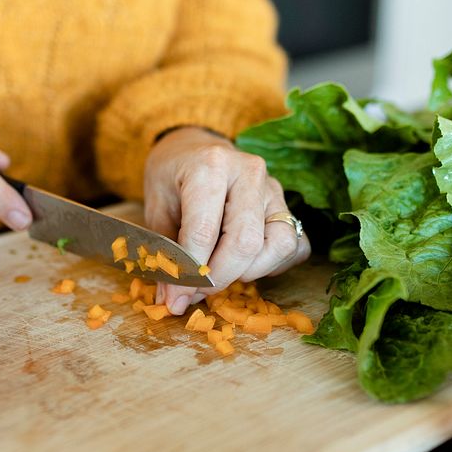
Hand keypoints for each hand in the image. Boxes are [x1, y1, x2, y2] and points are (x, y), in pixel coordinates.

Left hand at [143, 127, 310, 314]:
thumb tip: (173, 301)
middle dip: (219, 278)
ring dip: (250, 272)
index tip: (176, 297)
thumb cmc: (172, 180)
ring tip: (221, 272)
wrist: (192, 150)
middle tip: (196, 291)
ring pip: (279, 245)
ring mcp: (274, 188)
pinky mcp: (288, 205)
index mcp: (210, 166)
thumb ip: (167, 255)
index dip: (189, 273)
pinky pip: (295, 245)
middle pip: (245, 242)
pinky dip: (274, 265)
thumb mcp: (156, 211)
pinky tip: (247, 264)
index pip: (204, 232)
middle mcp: (249, 172)